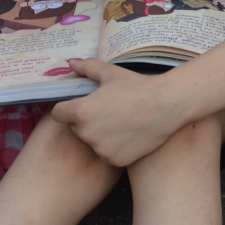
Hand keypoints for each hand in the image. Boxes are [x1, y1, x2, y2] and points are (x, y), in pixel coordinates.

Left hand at [51, 58, 184, 167]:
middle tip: (106, 112)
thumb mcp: (109, 73)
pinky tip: (127, 135)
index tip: (80, 105)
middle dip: (85, 121)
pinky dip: (113, 148)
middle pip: (75, 128)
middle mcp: (87, 133)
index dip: (67, 108)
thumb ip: (86, 68)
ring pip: (91, 142)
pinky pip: (106, 154)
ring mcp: (101, 149)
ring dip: (99, 135)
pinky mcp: (115, 160)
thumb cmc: (136, 86)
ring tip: (119, 122)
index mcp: (81, 111)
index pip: (58, 114)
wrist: (166, 106)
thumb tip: (70, 63)